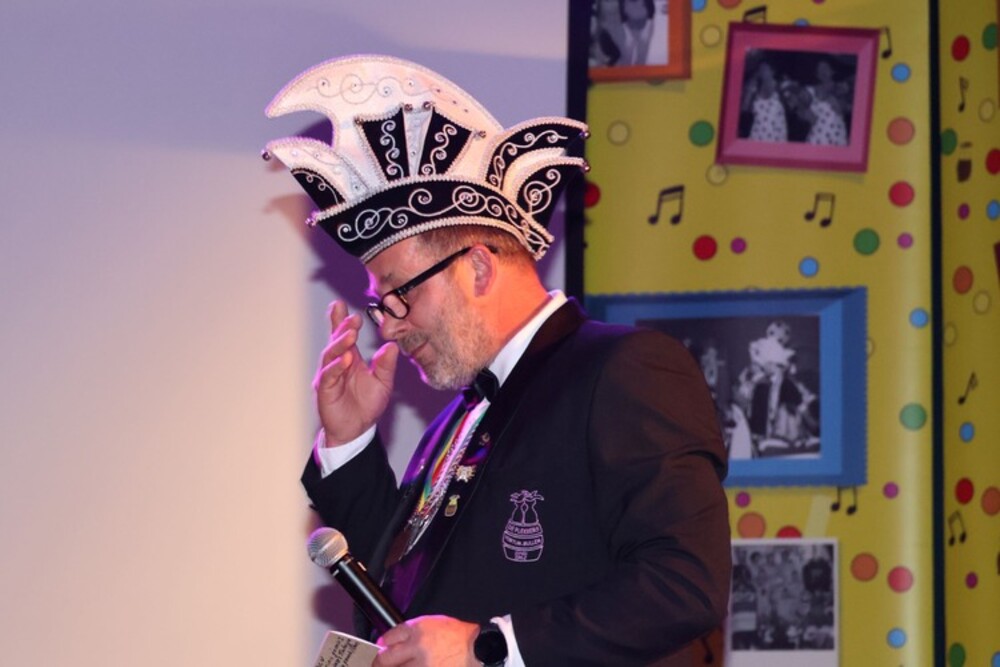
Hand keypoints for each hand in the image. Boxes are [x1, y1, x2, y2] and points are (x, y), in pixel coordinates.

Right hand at [314, 300, 398, 444]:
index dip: (340, 320)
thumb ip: (386, 365)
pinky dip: (337, 367)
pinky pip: (329, 376)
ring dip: (340, 344)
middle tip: (352, 318)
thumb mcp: (383, 383)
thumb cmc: (367, 405)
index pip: (343, 336)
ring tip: (350, 334)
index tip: (340, 304)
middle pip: (336, 341)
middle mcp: (337, 364)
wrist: (357, 431)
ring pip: (330, 355)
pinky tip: (346, 359)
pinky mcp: (325, 391)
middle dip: (342, 328)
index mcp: (349, 359)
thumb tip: (392, 346)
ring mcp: (329, 376)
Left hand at [374, 616, 478, 666]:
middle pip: (385, 659)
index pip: (388, 637)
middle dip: (379, 662)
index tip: (382, 648)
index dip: (383, 643)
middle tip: (380, 663)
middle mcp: (418, 648)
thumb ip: (411, 631)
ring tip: (402, 665)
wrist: (480, 650)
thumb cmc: (459, 636)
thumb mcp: (434, 622)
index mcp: (419, 630)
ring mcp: (423, 666)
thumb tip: (390, 641)